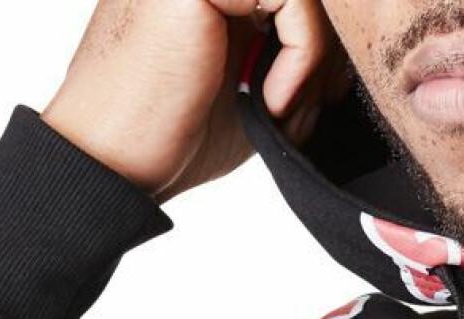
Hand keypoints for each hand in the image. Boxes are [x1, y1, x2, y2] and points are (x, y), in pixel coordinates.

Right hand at [42, 0, 348, 202]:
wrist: (112, 158)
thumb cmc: (174, 134)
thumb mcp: (256, 88)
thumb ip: (295, 55)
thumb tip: (351, 51)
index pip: (300, 0)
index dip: (325, 46)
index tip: (316, 102)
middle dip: (327, 54)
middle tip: (303, 111)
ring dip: (314, 61)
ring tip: (282, 111)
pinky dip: (301, 58)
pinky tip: (270, 103)